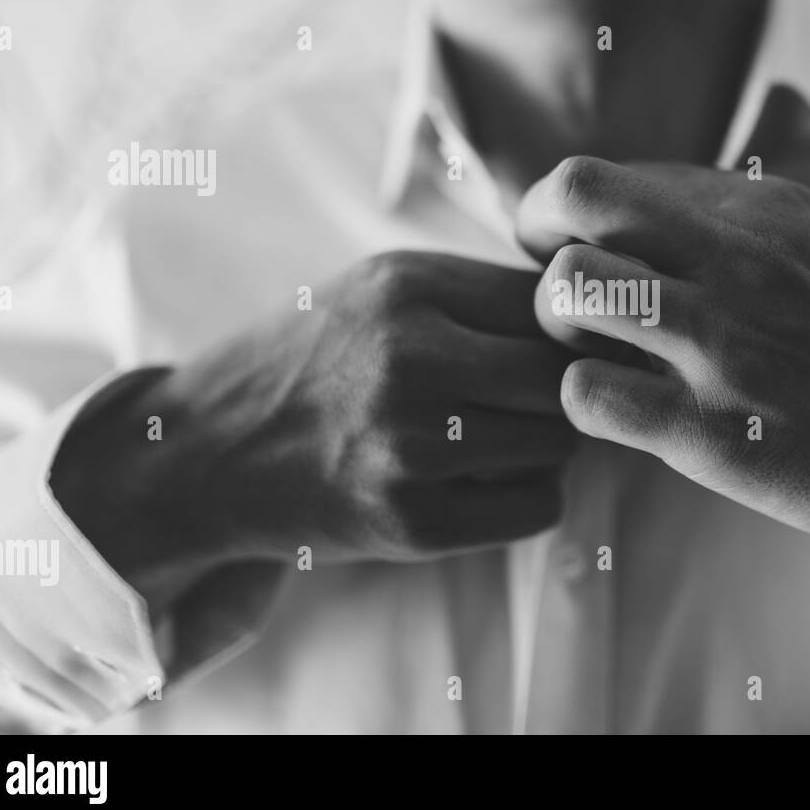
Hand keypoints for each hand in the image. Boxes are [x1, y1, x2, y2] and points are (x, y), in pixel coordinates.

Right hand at [54, 251, 576, 603]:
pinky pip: (539, 507)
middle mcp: (410, 359)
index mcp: (408, 287)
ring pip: (560, 442)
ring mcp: (409, 445)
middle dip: (565, 390)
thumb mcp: (384, 290)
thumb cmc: (318, 361)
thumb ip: (483, 293)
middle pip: (564, 376)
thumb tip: (600, 319)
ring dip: (545, 444)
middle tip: (533, 401)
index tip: (556, 350)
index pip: (552, 305)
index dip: (567, 331)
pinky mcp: (412, 522)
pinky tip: (481, 483)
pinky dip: (527, 497)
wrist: (209, 452)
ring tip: (497, 437)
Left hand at [516, 158, 809, 581]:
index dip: (570, 218)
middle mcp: (740, 260)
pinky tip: (625, 415)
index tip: (586, 254)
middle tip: (560, 289)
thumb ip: (736, 223)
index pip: (609, 176)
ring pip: (565, 290)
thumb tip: (641, 210)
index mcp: (765, 209)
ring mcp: (727, 345)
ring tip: (594, 354)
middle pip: (573, 198)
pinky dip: (583, 404)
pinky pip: (585, 395)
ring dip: (556, 325)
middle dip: (537, 240)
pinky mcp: (718, 434)